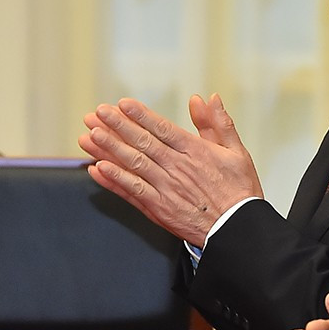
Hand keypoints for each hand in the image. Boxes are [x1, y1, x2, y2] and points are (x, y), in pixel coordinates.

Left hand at [79, 93, 261, 245]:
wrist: (238, 230)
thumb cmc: (239, 191)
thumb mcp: (236, 151)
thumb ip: (218, 123)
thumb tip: (206, 99)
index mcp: (195, 152)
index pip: (162, 128)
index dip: (140, 115)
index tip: (122, 104)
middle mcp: (177, 168)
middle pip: (142, 143)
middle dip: (117, 126)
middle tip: (97, 113)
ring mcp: (166, 189)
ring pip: (133, 165)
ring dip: (109, 149)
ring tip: (89, 136)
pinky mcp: (159, 209)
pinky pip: (132, 192)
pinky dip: (114, 181)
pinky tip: (97, 169)